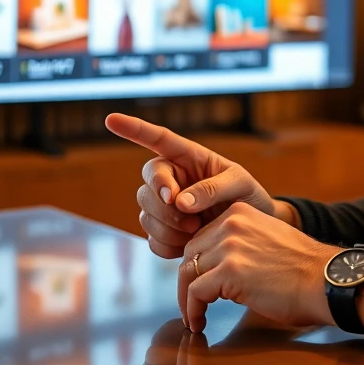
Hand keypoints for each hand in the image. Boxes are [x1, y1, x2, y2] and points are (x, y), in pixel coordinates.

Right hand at [105, 113, 295, 259]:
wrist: (252, 231)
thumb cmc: (248, 196)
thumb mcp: (240, 184)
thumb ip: (213, 188)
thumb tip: (180, 202)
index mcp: (189, 157)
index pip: (158, 139)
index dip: (134, 129)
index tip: (110, 119)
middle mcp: (172, 179)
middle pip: (146, 186)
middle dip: (162, 204)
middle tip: (190, 217)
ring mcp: (165, 207)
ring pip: (145, 214)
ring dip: (167, 226)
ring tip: (197, 231)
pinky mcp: (166, 232)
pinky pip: (152, 239)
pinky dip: (167, 244)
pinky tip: (189, 245)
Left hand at [180, 203, 339, 331]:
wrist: (326, 281)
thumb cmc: (304, 270)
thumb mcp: (268, 240)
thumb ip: (242, 243)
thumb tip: (218, 266)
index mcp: (240, 212)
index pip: (202, 237)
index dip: (197, 264)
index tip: (198, 284)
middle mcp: (231, 223)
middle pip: (190, 253)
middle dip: (188, 281)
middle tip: (194, 303)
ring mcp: (229, 246)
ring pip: (188, 273)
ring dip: (187, 299)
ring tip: (195, 316)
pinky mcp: (229, 272)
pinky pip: (195, 293)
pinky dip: (193, 311)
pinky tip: (200, 323)